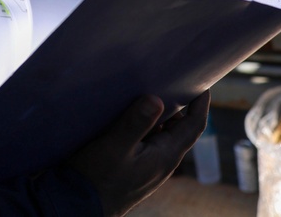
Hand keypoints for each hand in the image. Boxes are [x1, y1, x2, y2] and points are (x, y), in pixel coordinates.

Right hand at [68, 91, 210, 216]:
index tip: (201, 80)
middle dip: (180, 103)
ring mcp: (148, 164)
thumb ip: (135, 123)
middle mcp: (162, 160)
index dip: (201, 103)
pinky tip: (130, 111)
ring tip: (149, 87)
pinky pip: (148, 138)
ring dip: (160, 112)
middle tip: (170, 76)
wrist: (79, 204)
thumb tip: (157, 99)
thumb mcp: (114, 147)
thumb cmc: (97, 177)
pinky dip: (146, 122)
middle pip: (180, 127)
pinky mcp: (134, 164)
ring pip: (163, 132)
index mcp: (166, 155)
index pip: (194, 125)